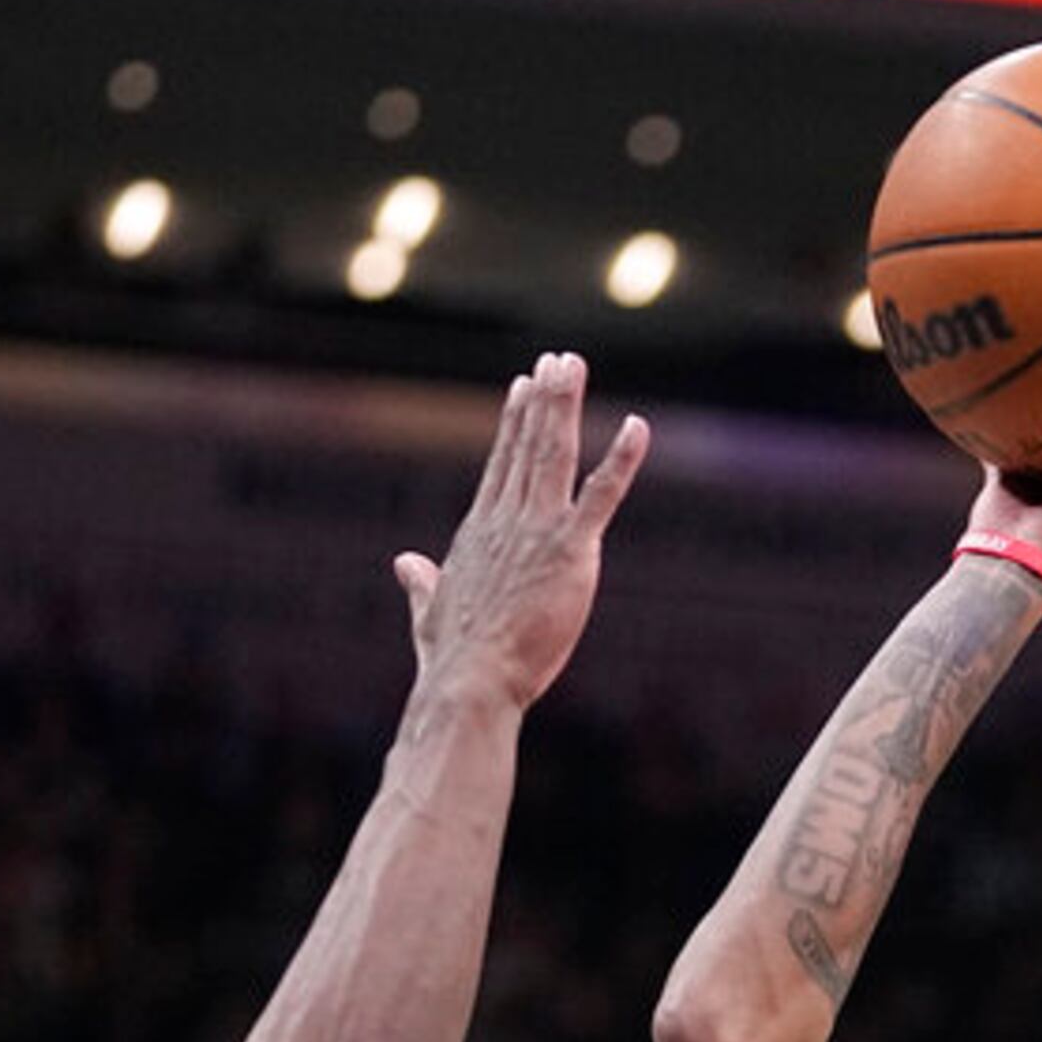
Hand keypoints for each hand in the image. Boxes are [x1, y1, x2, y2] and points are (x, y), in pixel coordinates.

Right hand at [397, 352, 652, 708]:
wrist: (470, 681)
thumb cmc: (451, 658)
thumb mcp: (430, 611)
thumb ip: (422, 583)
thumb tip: (403, 564)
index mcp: (479, 534)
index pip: (500, 466)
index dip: (514, 423)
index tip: (523, 387)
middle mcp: (507, 522)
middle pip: (527, 447)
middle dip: (543, 400)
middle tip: (556, 360)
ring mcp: (538, 532)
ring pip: (554, 455)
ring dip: (565, 408)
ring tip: (574, 367)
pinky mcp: (571, 551)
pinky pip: (602, 495)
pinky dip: (621, 459)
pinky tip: (638, 426)